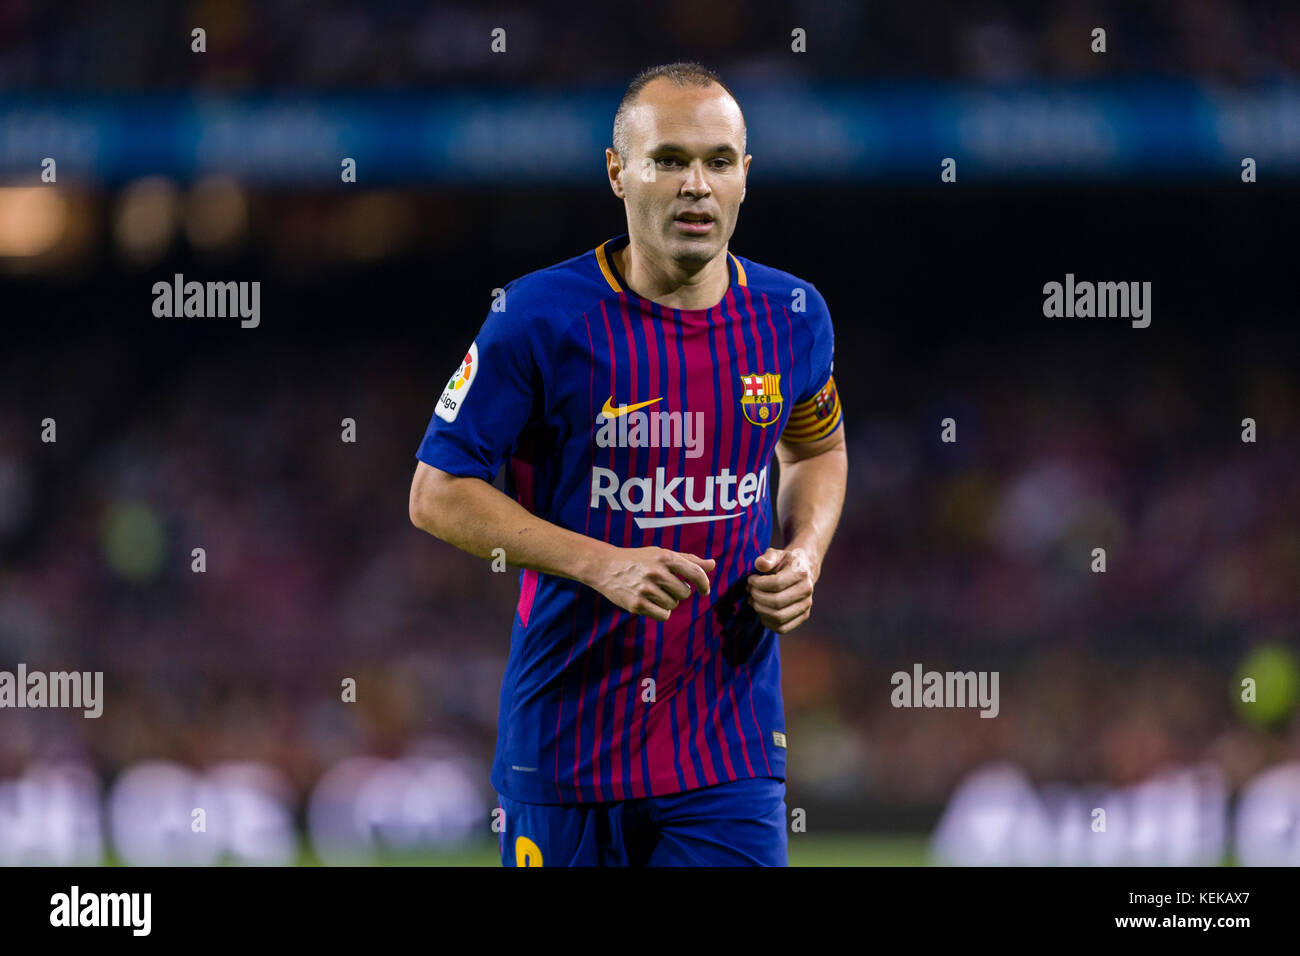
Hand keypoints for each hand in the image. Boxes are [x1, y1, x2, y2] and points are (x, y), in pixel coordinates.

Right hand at [590, 547, 714, 621]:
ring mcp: (646, 589)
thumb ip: (688, 560)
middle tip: (664, 586)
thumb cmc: (639, 560)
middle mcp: (656, 572)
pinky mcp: (637, 604)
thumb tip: (712, 564)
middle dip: (678, 592)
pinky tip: (651, 603)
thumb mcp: (662, 554)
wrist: (605, 566)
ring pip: (673, 604)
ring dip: (668, 602)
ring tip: (653, 592)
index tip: (704, 591)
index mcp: (665, 557)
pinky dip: (661, 612)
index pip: (695, 573)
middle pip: (685, 593)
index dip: (704, 584)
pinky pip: (663, 615)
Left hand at [747, 547, 815, 633]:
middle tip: (749, 590)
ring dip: (760, 610)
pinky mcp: (803, 616)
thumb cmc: (784, 562)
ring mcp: (806, 605)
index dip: (758, 584)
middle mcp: (807, 590)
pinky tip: (761, 610)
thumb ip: (767, 557)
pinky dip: (767, 621)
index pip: (776, 583)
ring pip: (778, 617)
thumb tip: (760, 565)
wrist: (802, 570)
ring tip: (753, 599)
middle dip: (757, 597)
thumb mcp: (775, 554)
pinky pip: (782, 628)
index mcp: (801, 572)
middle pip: (776, 602)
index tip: (750, 579)